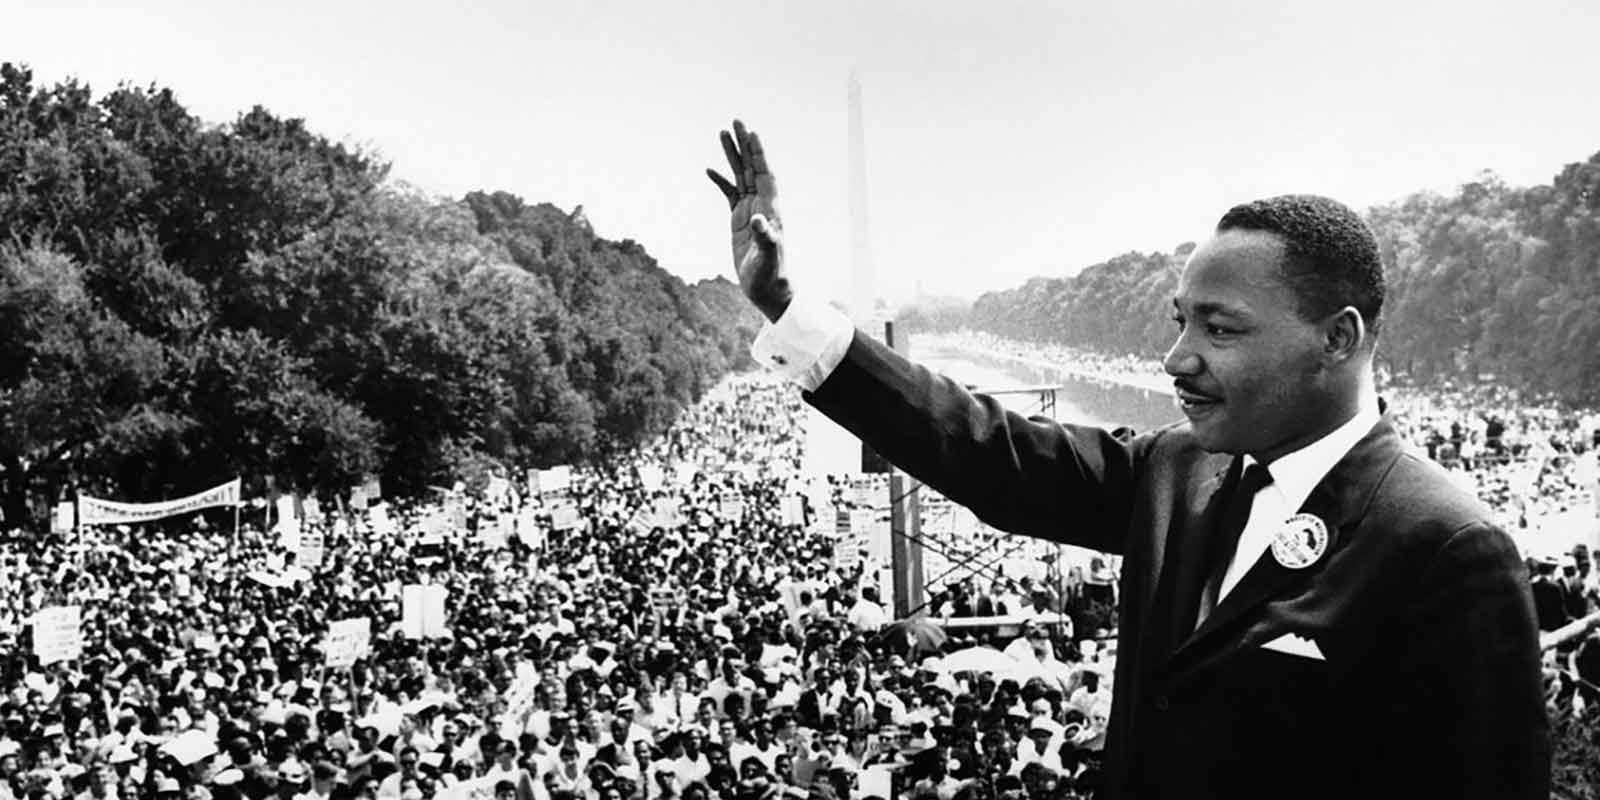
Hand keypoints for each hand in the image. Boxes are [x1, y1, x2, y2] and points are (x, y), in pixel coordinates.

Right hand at [707, 119, 790, 321]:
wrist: (769, 291)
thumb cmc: (772, 275)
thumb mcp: (768, 257)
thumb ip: (765, 238)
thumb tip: (758, 220)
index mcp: (771, 209)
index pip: (765, 174)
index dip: (759, 154)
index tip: (751, 133)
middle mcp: (762, 205)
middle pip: (753, 168)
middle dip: (744, 145)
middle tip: (736, 121)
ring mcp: (750, 211)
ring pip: (741, 176)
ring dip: (732, 156)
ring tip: (722, 134)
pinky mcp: (739, 221)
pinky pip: (729, 194)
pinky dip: (720, 181)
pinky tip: (709, 170)